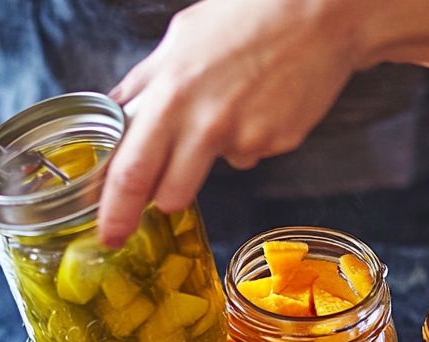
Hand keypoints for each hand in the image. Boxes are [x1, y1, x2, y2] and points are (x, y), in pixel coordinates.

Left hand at [101, 0, 361, 246]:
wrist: (319, 13)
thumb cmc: (249, 14)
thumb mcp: (182, 38)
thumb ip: (147, 82)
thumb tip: (120, 110)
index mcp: (172, 95)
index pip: (131, 171)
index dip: (115, 210)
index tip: (109, 233)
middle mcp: (206, 123)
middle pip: (170, 195)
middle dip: (164, 196)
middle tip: (166, 182)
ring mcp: (246, 138)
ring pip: (215, 173)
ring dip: (210, 157)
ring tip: (228, 108)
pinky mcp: (278, 144)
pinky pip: (250, 154)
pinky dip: (249, 136)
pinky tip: (261, 101)